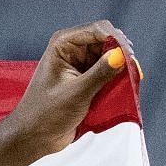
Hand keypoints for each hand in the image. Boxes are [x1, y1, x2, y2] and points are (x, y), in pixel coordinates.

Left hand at [0, 19, 142, 162]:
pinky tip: (123, 86)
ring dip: (120, 67)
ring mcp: (80, 63)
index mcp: (63, 44)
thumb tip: (121, 56)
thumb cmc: (45, 114)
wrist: (34, 136)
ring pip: (111, 56)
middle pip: (108, 41)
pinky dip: (117, 77)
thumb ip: (100, 73)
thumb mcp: (76, 93)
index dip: (116, 40)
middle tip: (131, 70)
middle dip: (121, 54)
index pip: (98, 29)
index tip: (127, 57)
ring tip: (129, 80)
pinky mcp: (87, 78)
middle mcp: (72, 49)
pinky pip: (109, 71)